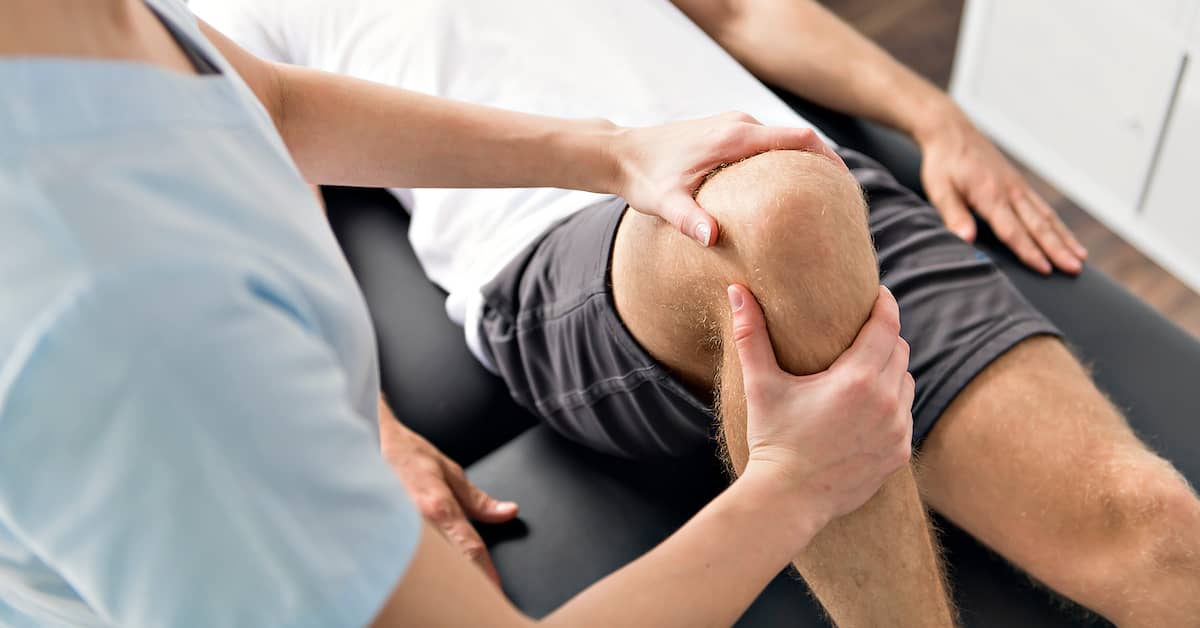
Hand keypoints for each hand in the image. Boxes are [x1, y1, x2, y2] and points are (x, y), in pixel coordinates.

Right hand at [377, 406, 517, 584]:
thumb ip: (477, 499)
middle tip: (475, 585)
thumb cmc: (404, 455)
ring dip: (440, 571)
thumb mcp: (448, 471)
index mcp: (438, 508)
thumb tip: (507, 512)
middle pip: (449, 564)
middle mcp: (417, 525)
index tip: (495, 588)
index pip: (470, 548)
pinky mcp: (381, 536)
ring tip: (448, 576)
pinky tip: (418, 563)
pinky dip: (415, 564)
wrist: (363, 444)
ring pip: (426, 566)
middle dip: (464, 576)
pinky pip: (403, 559)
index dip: (486, 572)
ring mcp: (397, 533)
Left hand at [614, 112, 845, 246]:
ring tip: (823, 200)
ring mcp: (733, 125)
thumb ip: (689, 220)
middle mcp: (739, 123)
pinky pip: (767, 145)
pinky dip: (784, 164)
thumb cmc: (642, 177)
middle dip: (824, 166)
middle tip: (844, 202)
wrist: (619, 153)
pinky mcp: (726, 133)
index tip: (849, 187)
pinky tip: (788, 193)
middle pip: (799, 139)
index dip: (830, 160)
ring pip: (783, 142)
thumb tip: (714, 239)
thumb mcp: (664, 202)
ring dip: (804, 165)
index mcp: (735, 136)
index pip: (800, 139)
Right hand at [728, 284, 912, 523]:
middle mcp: (886, 402)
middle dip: (885, 337)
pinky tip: (869, 407)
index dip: (885, 305)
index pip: (887, 326)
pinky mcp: (899, 453)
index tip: (878, 294)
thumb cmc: (772, 439)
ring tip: (866, 369)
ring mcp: (897, 430)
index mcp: (856, 379)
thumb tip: (736, 290)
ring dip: (891, 371)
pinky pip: (906, 416)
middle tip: (864, 331)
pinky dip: (892, 405)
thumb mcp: (760, 385)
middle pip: (900, 351)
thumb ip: (750, 334)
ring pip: (906, 383)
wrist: (787, 499)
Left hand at [917, 109, 1086, 274]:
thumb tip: (966, 239)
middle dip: (1058, 249)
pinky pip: (1042, 207)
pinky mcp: (1019, 184)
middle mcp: (1010, 191)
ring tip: (1081, 258)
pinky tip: (1066, 237)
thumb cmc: (943, 163)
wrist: (951, 132)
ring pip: (1046, 216)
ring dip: (1065, 238)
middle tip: (1075, 269)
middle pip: (1038, 226)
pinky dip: (1057, 224)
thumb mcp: (939, 189)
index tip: (1045, 270)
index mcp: (990, 195)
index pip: (1013, 230)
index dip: (1029, 252)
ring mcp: (1018, 187)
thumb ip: (954, 215)